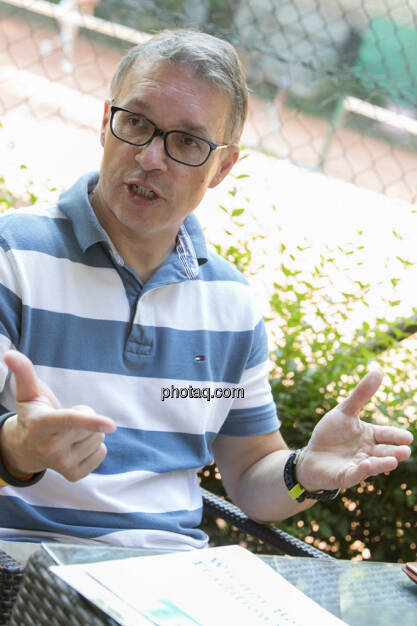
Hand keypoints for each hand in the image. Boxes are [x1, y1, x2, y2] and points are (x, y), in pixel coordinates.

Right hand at [1, 350, 115, 481]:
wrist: (26, 448)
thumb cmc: (32, 414)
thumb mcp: (27, 393)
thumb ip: (23, 372)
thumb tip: (9, 354)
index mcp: (40, 425)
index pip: (69, 421)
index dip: (90, 420)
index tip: (111, 424)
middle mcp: (50, 448)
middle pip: (91, 426)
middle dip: (85, 415)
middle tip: (66, 418)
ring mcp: (61, 465)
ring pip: (98, 439)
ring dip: (89, 432)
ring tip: (69, 432)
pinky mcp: (73, 475)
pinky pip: (101, 454)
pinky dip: (94, 447)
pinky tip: (75, 445)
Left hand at [296, 371, 412, 491]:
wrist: (311, 456)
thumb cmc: (330, 434)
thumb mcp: (344, 411)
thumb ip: (361, 394)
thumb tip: (378, 371)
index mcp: (369, 436)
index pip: (386, 434)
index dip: (396, 436)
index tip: (407, 437)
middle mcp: (368, 452)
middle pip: (384, 452)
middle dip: (395, 452)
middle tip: (405, 451)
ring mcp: (357, 465)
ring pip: (373, 465)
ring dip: (382, 464)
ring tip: (393, 461)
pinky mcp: (344, 476)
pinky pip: (354, 474)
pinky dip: (360, 471)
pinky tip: (366, 465)